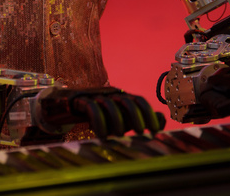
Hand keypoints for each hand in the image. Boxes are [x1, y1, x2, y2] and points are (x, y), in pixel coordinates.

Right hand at [33, 86, 165, 138]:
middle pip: (127, 101)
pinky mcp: (81, 100)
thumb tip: (161, 119)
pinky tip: (102, 136)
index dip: (149, 115)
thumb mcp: (121, 118)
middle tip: (140, 133)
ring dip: (116, 121)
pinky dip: (98, 122)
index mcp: (122, 96)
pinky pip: (91, 108)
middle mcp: (111, 94)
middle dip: (136, 117)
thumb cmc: (99, 114)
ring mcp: (96, 96)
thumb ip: (140, 118)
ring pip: (110, 104)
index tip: (155, 132)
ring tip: (118, 136)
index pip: (140, 101)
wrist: (67, 104)